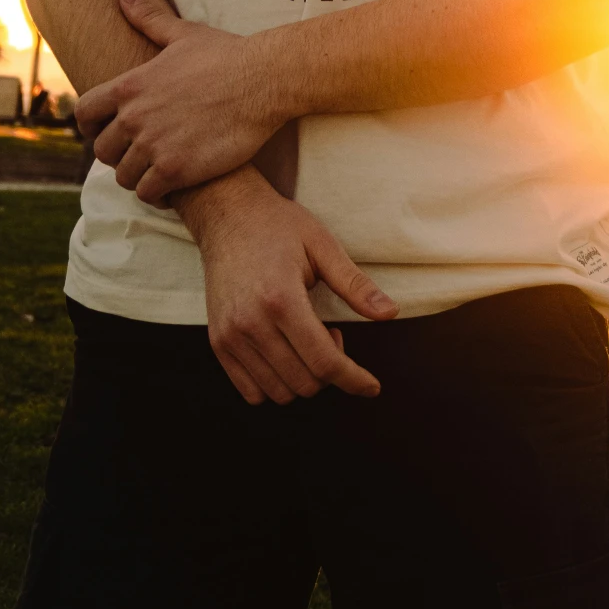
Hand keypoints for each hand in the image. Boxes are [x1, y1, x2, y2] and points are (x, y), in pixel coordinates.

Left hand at [73, 0, 288, 200]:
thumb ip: (147, 19)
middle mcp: (134, 116)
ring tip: (156, 171)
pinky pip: (147, 193)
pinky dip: (156, 194)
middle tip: (139, 153)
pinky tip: (171, 186)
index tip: (104, 131)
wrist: (263, 80)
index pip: (84, 112)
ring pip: (123, 176)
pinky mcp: (175, 169)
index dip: (90, 125)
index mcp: (130, 85)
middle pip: (102, 151)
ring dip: (137, 176)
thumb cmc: (226, 55)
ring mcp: (153, 144)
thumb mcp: (182, 34)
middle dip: (117, 154)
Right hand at [179, 166, 397, 405]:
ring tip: (306, 338)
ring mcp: (230, 336)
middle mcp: (251, 323)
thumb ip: (355, 285)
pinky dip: (275, 384)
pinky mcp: (218, 343)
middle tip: (331, 333)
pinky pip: (251, 392)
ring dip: (304, 377)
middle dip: (330, 370)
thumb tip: (390, 313)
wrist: (228, 215)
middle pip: (305, 382)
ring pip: (279, 393)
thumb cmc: (279, 226)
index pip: (324, 361)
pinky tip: (284, 352)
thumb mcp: (322, 246)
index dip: (354, 379)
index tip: (372, 387)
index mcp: (281, 299)